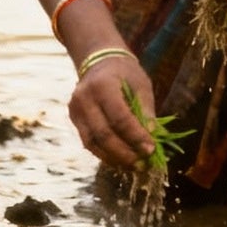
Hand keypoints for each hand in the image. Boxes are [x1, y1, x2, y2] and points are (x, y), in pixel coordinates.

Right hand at [68, 51, 154, 168]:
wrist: (98, 60)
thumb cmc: (125, 72)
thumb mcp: (141, 84)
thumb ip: (145, 108)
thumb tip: (152, 135)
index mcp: (103, 86)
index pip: (119, 118)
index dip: (135, 136)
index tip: (151, 149)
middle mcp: (84, 98)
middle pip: (103, 134)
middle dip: (124, 153)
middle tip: (142, 164)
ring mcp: (76, 110)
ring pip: (92, 143)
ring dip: (114, 158)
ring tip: (133, 166)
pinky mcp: (74, 119)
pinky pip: (88, 142)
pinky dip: (104, 154)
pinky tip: (120, 160)